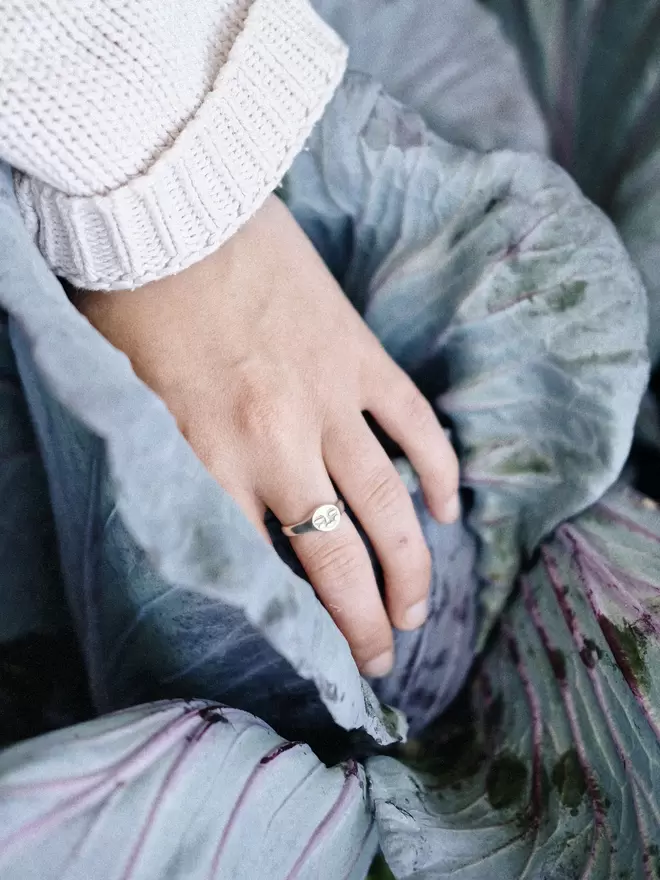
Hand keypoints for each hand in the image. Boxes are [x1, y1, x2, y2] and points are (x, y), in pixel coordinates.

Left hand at [74, 196, 458, 676]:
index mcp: (208, 459)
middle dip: (363, 622)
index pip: (261, 569)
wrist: (176, 208)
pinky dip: (437, 470)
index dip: (292, 625)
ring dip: (411, 568)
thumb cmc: (135, 303)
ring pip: (388, 505)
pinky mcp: (358, 356)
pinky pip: (414, 424)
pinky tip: (445, 509)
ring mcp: (328, 398)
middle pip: (338, 557)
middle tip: (379, 659)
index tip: (307, 659)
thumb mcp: (132, 402)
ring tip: (416, 611)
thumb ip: (174, 467)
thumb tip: (211, 524)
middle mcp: (276, 443)